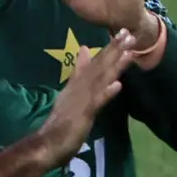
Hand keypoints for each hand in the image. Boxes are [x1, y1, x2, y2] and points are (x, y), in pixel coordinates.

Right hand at [36, 30, 134, 164]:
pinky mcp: (82, 114)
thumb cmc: (60, 124)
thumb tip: (84, 50)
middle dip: (114, 49)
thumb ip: (78, 73)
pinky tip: (117, 85)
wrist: (47, 143)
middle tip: (129, 33)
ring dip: (114, 64)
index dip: (108, 49)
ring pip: (100, 79)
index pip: (94, 63)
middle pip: (99, 66)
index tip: (121, 35)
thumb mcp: (70, 95)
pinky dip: (106, 93)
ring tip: (128, 50)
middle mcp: (79, 88)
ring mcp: (81, 100)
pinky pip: (96, 103)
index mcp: (77, 84)